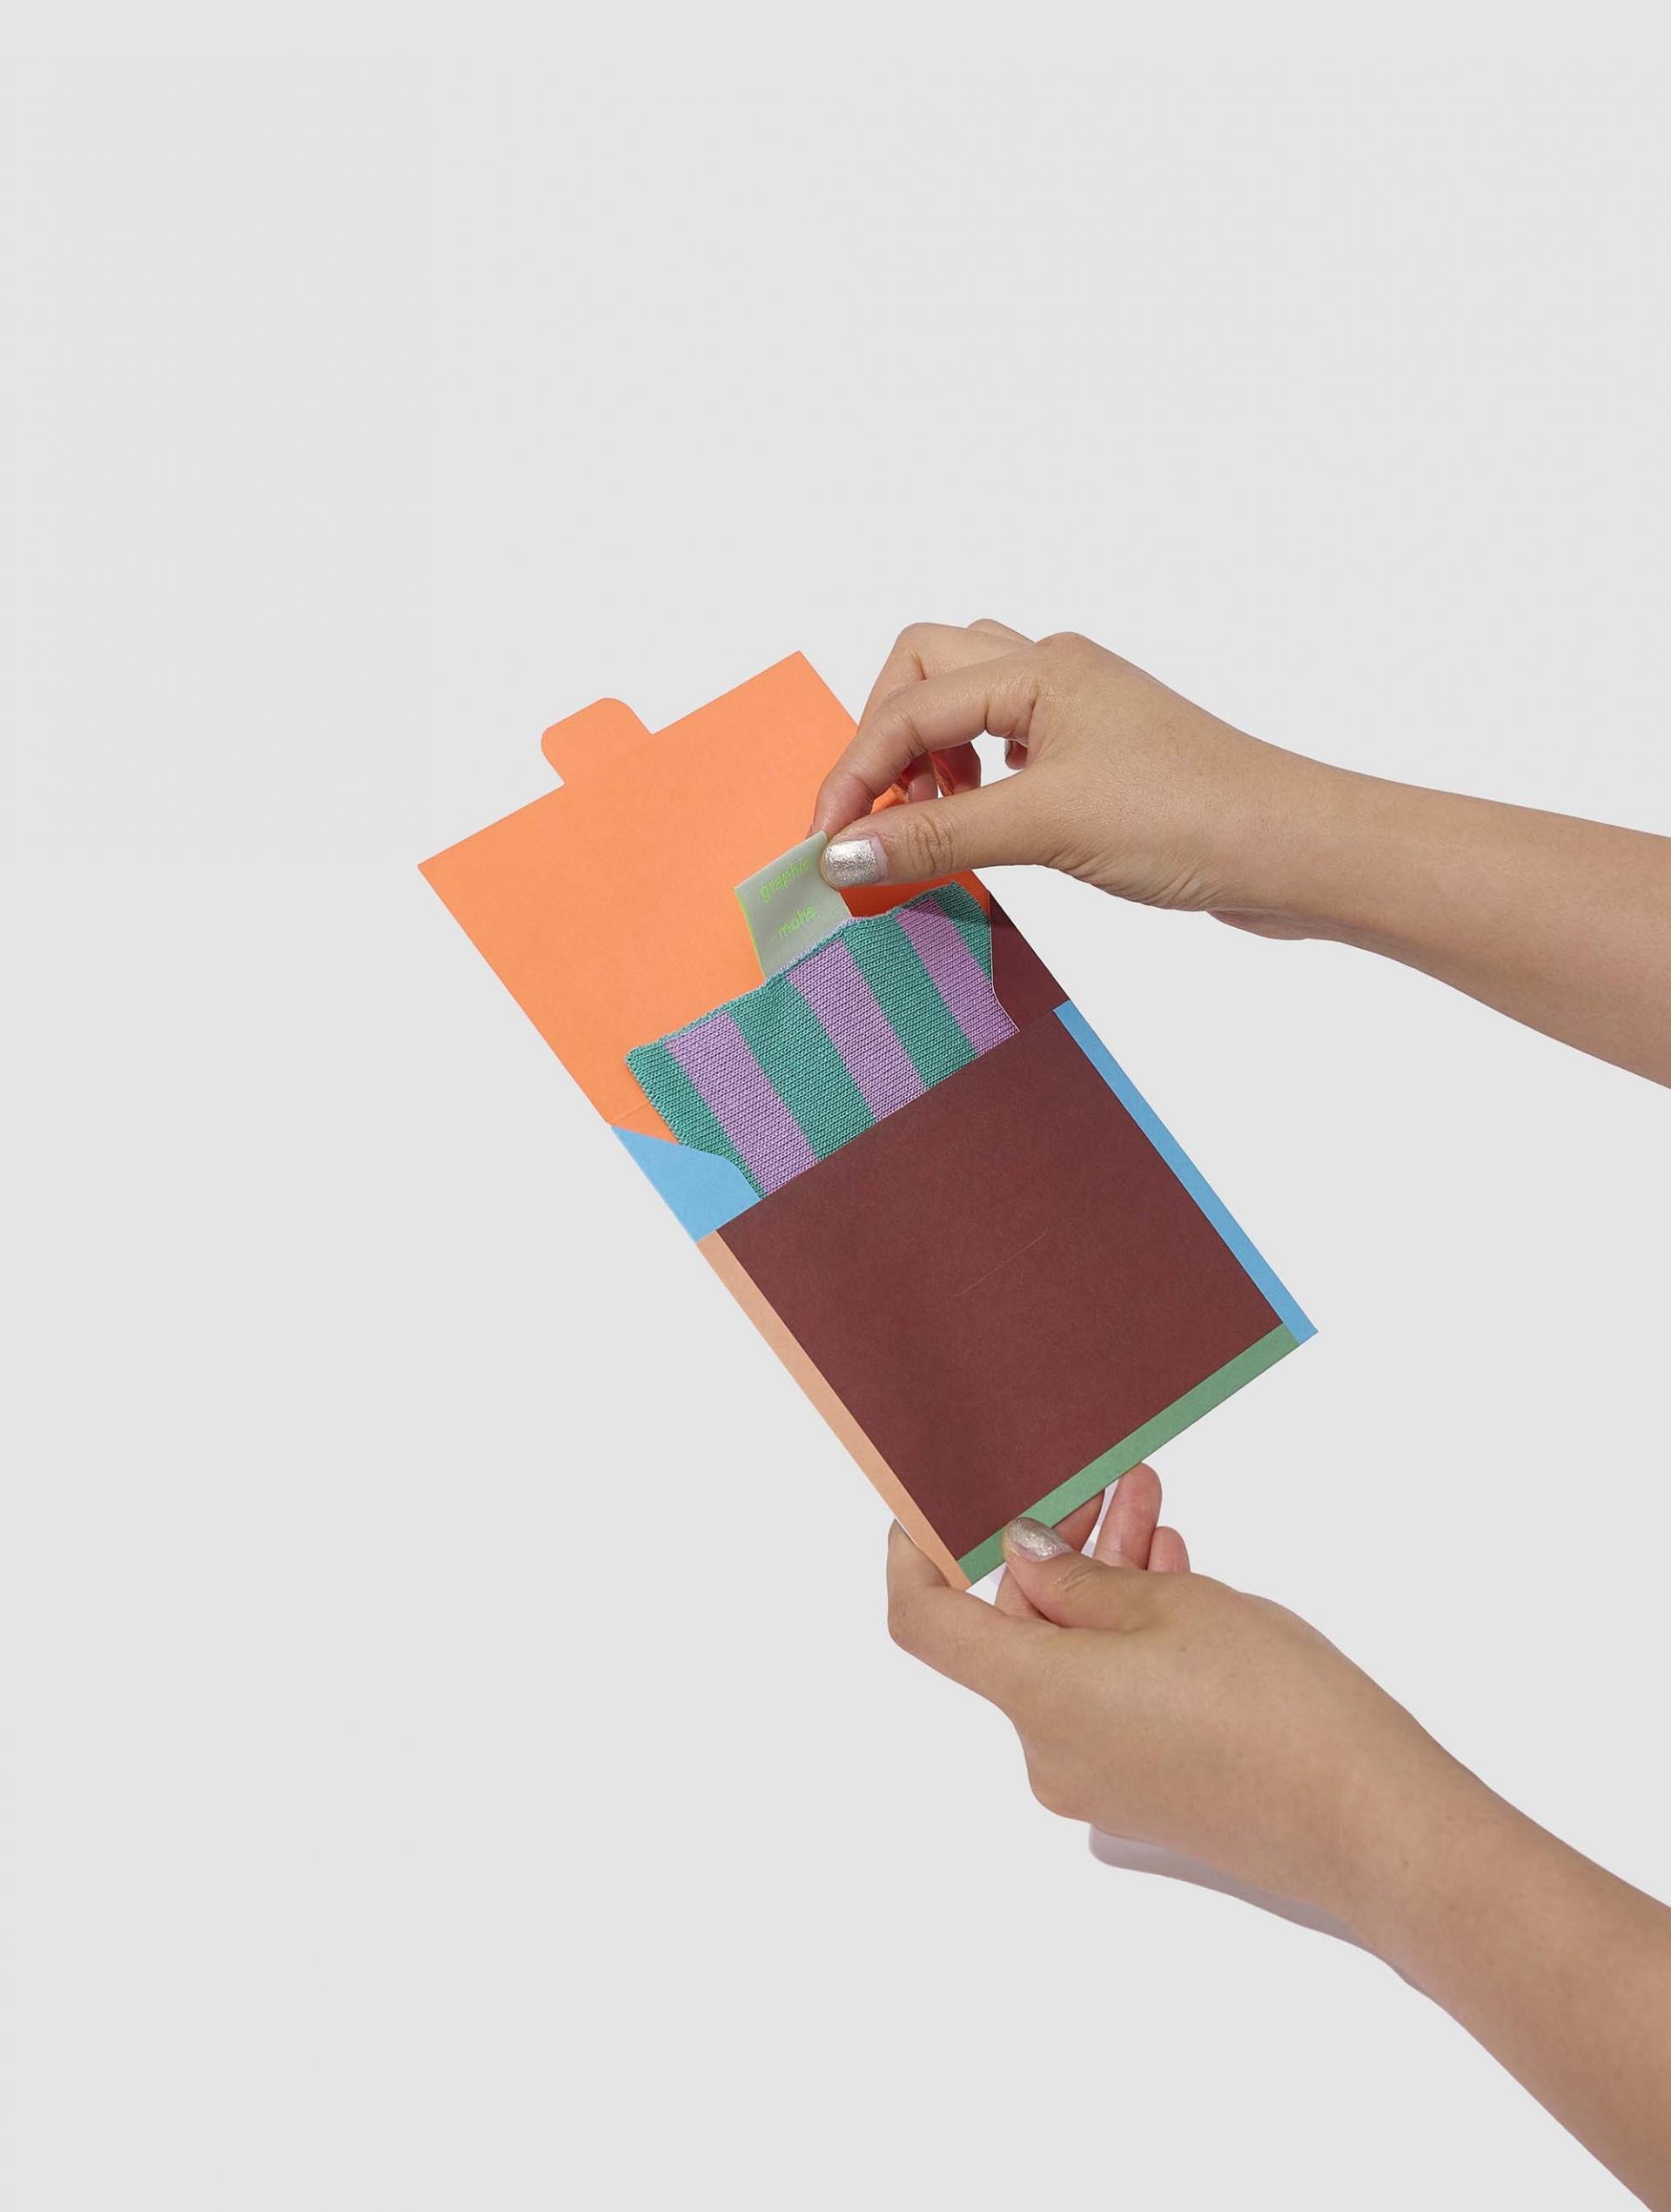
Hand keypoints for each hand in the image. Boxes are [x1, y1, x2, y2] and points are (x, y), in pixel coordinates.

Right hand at [813, 620, 1344, 931]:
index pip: (905, 708)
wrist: (1293, 851)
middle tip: (877, 819)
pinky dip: (971, 783)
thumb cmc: (1191, 819)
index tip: (826, 847)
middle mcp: (1054, 673)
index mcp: (1039, 667)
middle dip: (885, 741)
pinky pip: (1005, 748)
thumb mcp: (1043, 827)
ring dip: (929, 758)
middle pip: (924, 672)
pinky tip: (981, 828)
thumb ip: (934, 836)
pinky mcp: (1099, 761)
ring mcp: (1079, 714)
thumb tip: (842, 852)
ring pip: (966, 704)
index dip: (854, 776)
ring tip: (930, 825)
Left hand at [888, 1466, 1461, 1931]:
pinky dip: (1134, 1639)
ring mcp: (1099, 1781)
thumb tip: (1027, 1556)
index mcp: (1034, 1699)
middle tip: (1113, 1484)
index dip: (915, 1557)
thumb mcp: (1174, 1606)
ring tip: (1156, 1516)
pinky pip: (1113, 1698)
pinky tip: (1177, 1580)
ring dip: (1108, 1585)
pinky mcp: (1148, 1794)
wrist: (1375, 1826)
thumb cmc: (1276, 1707)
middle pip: (1017, 1632)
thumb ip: (1082, 1577)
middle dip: (1061, 1549)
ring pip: (1075, 1658)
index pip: (926, 1625)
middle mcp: (1048, 1752)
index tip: (932, 1507)